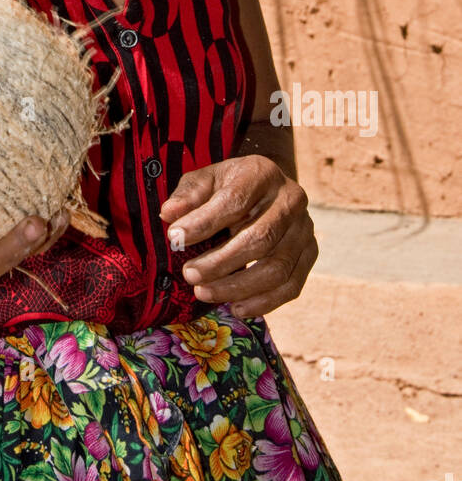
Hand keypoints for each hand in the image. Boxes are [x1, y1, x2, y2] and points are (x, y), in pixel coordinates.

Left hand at [159, 156, 317, 317]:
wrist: (266, 189)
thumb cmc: (229, 186)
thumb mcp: (206, 180)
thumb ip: (188, 195)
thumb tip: (169, 215)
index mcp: (263, 173)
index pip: (235, 200)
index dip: (204, 222)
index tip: (175, 238)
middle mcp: (291, 199)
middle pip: (260, 238)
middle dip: (220, 262)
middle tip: (189, 274)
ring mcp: (305, 228)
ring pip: (277, 268)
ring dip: (238, 287)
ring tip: (203, 292)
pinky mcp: (310, 253)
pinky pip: (291, 286)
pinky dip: (263, 302)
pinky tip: (235, 307)